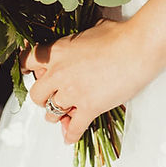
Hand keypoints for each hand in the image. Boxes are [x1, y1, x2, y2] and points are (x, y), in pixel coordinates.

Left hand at [21, 18, 155, 143]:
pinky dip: (71, 134)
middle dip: (44, 96)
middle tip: (53, 95)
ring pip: (51, 114)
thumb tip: (80, 42)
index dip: (29, 69)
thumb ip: (77, 41)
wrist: (138, 47)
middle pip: (36, 94)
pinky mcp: (88, 108)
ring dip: (58, 115)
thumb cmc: (119, 34)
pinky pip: (73, 129)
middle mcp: (59, 73)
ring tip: (66, 113)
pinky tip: (70, 136)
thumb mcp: (91, 30)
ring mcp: (72, 93)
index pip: (27, 61)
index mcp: (57, 51)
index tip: (32, 74)